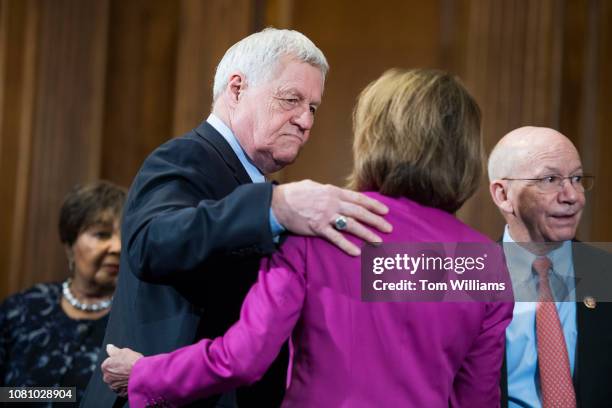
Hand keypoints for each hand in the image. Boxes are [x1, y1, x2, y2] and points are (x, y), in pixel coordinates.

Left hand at [101, 344, 143, 397]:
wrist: (143, 374)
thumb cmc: (133, 362)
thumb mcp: (123, 351)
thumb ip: (113, 350)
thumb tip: (109, 347)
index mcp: (105, 366)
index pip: (109, 363)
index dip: (118, 361)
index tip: (125, 361)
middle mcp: (107, 378)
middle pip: (112, 373)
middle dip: (118, 371)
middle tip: (128, 368)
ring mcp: (113, 387)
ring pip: (117, 381)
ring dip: (121, 379)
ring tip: (132, 374)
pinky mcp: (120, 393)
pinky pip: (122, 389)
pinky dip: (126, 386)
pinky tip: (132, 381)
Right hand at [271, 180, 391, 255]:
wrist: (278, 203)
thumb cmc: (295, 193)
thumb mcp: (315, 186)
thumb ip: (330, 191)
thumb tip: (341, 194)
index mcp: (333, 191)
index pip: (358, 198)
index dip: (373, 205)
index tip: (385, 210)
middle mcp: (332, 203)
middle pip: (359, 212)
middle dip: (376, 220)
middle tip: (389, 228)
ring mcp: (326, 216)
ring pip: (351, 225)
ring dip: (367, 234)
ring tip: (378, 241)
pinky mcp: (317, 228)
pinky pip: (335, 238)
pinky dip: (346, 245)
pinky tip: (356, 252)